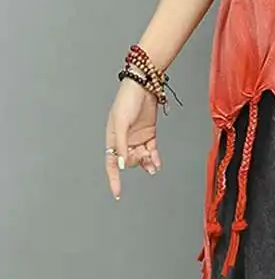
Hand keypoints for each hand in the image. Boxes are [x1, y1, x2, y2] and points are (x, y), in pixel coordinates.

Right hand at [105, 78, 160, 198]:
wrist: (144, 85)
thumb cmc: (126, 101)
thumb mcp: (121, 123)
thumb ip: (121, 145)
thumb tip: (120, 164)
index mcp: (112, 139)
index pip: (111, 163)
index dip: (114, 179)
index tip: (117, 192)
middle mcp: (124, 141)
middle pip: (128, 161)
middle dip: (136, 162)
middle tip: (143, 156)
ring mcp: (137, 138)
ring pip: (141, 158)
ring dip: (146, 163)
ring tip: (153, 165)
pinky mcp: (149, 133)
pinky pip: (151, 150)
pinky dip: (154, 158)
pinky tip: (157, 163)